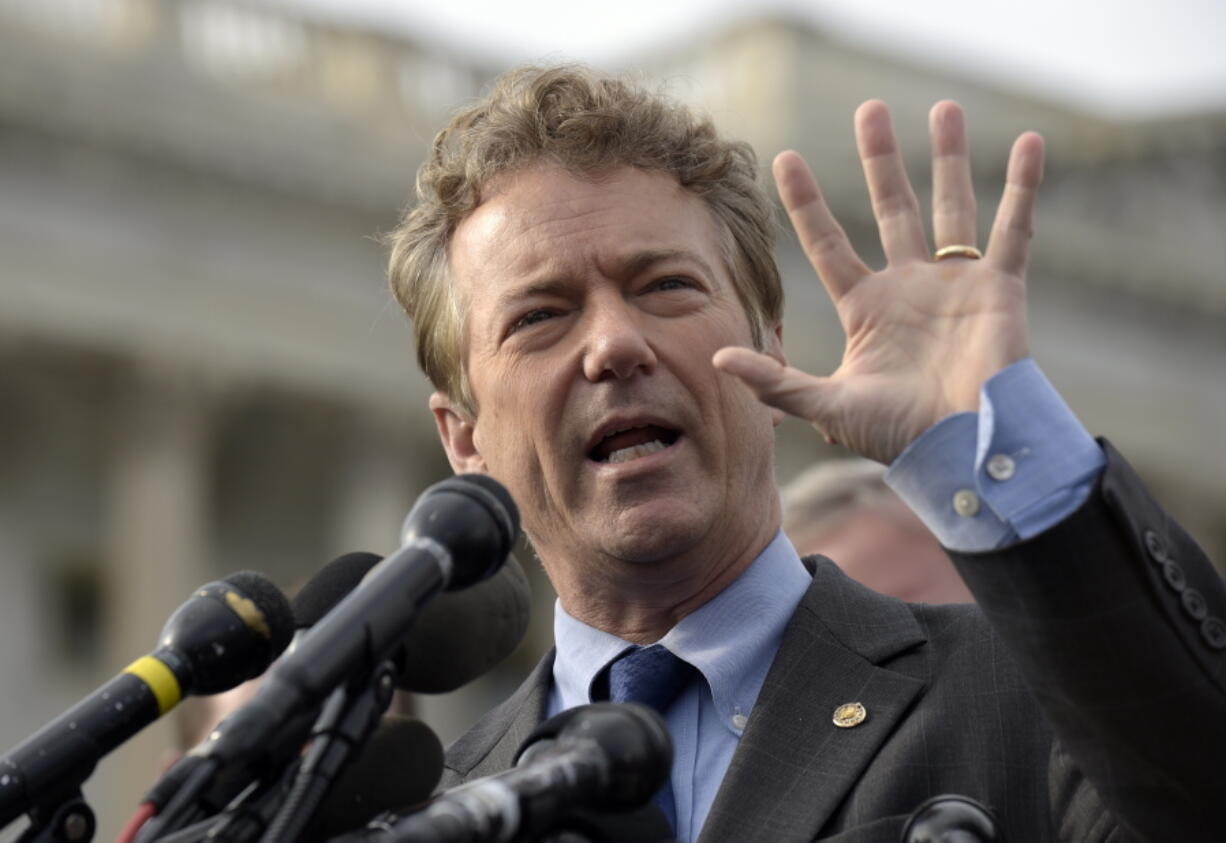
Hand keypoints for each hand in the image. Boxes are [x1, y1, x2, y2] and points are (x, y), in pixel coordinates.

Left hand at [714, 100, 1044, 464]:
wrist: (963, 450)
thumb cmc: (898, 436)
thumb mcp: (828, 405)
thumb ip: (776, 381)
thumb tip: (717, 358)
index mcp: (867, 308)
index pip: (829, 243)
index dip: (807, 203)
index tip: (786, 159)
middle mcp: (909, 287)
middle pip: (892, 208)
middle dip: (880, 160)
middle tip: (872, 110)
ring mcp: (955, 285)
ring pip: (951, 206)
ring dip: (949, 158)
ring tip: (946, 107)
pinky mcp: (1000, 289)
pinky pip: (1013, 229)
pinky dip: (1022, 188)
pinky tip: (1030, 143)